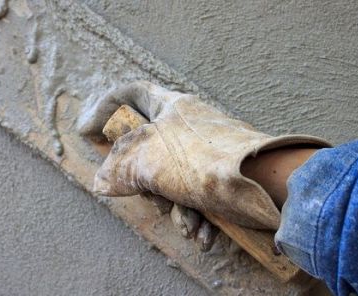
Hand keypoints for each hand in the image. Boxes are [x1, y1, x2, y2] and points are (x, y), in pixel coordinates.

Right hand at [79, 81, 327, 229]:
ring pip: (171, 180)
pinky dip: (196, 216)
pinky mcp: (222, 177)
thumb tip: (102, 181)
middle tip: (153, 196)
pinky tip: (204, 234)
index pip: (129, 94)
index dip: (103, 109)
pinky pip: (196, 195)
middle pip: (147, 149)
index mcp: (170, 108)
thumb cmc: (204, 162)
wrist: (270, 186)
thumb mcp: (148, 162)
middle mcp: (188, 126)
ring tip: (188, 225)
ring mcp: (206, 152)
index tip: (87, 132)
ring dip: (175, 209)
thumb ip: (117, 169)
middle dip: (145, 183)